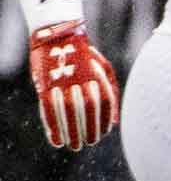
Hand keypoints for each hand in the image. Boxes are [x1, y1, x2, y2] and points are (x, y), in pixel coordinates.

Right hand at [27, 20, 117, 150]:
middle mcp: (80, 77)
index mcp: (97, 74)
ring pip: (68, 111)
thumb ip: (111, 94)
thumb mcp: (104, 70)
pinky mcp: (45, 84)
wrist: (59, 34)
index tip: (105, 134)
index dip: (105, 120)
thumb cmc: (85, 56)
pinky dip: (52, 127)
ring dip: (71, 132)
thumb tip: (115, 123)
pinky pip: (48, 109)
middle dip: (89, 129)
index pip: (105, 102)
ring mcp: (62, 80)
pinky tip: (56, 141)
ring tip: (74, 146)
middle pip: (88, 108)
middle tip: (90, 143)